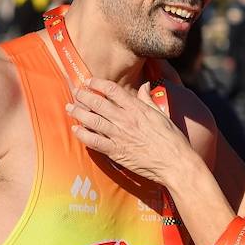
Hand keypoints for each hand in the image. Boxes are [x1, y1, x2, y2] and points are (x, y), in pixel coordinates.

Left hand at [67, 78, 194, 186]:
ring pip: (93, 120)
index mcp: (137, 108)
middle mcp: (126, 120)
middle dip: (83, 96)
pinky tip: (75, 129)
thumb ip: (148, 99)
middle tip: (74, 92)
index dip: (97, 83)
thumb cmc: (172, 139)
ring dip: (79, 113)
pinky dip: (83, 135)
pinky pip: (95, 141)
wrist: (175, 163)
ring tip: (70, 107)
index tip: (88, 81)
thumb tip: (144, 85)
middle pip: (98, 103)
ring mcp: (120, 136)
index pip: (112, 90)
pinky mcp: (116, 152)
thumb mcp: (161, 114)